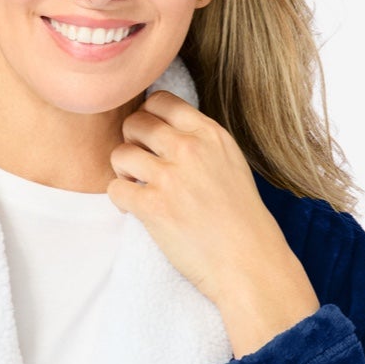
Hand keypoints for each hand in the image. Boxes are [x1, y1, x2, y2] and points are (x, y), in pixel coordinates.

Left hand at [107, 90, 320, 357]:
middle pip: (135, 123)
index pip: (160, 101)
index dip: (147, 118)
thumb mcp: (230, 164)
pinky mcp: (154, 206)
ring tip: (138, 190)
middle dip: (132, 144)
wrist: (249, 262)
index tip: (150, 140)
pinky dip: (120, 200)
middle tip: (141, 168)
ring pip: (120, 154)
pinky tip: (135, 210)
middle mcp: (189, 148)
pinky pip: (115, 189)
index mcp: (210, 133)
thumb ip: (201, 143)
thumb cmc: (242, 221)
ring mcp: (170, 176)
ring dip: (123, 173)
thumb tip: (164, 130)